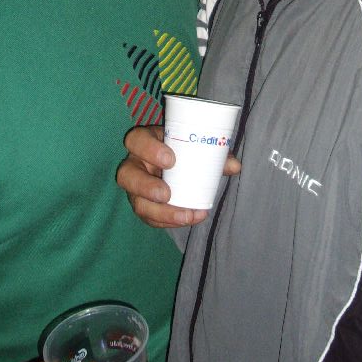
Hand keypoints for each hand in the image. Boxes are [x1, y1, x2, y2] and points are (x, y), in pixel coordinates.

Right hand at [116, 124, 240, 227]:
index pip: (135, 140)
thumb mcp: (193, 145)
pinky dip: (168, 222)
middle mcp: (135, 164)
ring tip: (185, 216)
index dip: (149, 150)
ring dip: (161, 213)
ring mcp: (136, 188)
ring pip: (137, 203)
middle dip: (146, 187)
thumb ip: (214, 154)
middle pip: (126, 176)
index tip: (171, 159)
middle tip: (168, 194)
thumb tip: (235, 166)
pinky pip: (149, 218)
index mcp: (144, 141)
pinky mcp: (143, 205)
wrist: (179, 162)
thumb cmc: (184, 149)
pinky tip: (187, 220)